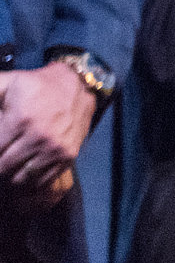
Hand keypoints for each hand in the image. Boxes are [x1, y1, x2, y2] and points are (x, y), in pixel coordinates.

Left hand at [0, 63, 94, 193]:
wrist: (78, 85)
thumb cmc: (37, 85)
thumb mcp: (7, 82)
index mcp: (19, 120)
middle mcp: (38, 137)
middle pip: (4, 167)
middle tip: (1, 155)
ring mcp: (54, 148)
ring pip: (21, 178)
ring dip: (11, 174)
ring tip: (8, 164)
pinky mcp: (68, 155)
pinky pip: (42, 180)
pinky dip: (30, 180)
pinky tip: (24, 169)